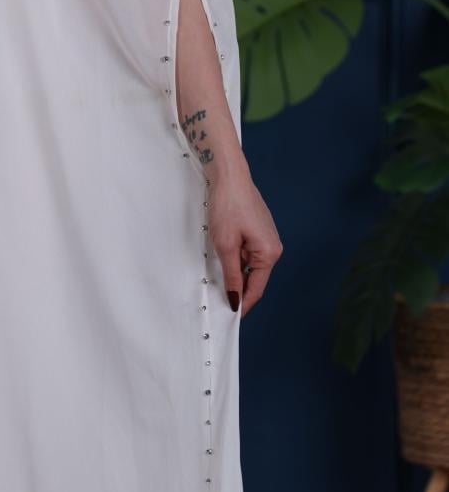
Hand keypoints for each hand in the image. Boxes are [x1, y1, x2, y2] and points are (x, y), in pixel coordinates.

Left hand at [206, 161, 281, 316]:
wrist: (229, 176)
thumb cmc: (228, 206)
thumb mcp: (226, 245)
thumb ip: (232, 275)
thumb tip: (235, 298)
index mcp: (269, 253)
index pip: (256, 288)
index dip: (243, 303)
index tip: (231, 316)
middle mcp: (273, 247)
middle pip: (255, 278)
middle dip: (238, 288)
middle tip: (219, 301)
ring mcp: (266, 238)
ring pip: (249, 266)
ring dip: (235, 272)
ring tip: (218, 278)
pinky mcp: (258, 231)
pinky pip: (248, 253)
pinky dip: (236, 259)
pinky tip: (223, 258)